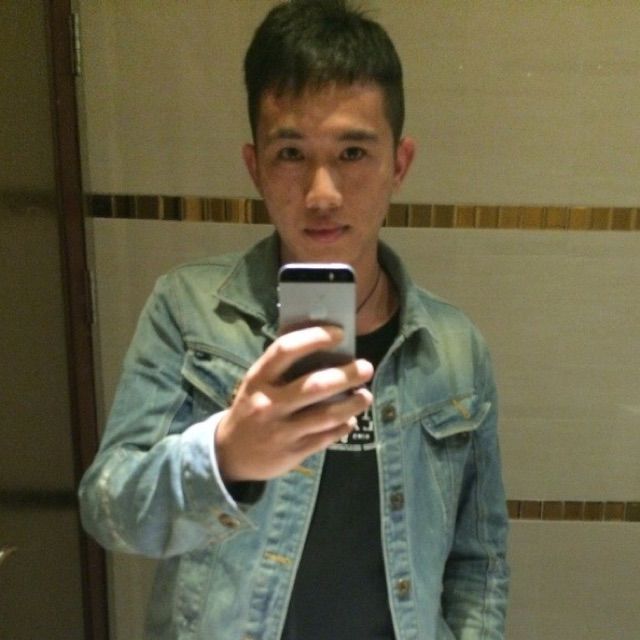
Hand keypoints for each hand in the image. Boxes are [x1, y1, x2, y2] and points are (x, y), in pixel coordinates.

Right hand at [215, 326, 372, 480]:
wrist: (230, 453)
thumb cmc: (252, 407)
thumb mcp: (258, 384)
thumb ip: (284, 369)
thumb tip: (327, 349)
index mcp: (258, 378)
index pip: (286, 350)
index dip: (315, 338)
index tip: (339, 334)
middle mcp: (269, 403)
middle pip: (315, 385)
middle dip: (346, 375)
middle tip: (366, 367)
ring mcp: (281, 430)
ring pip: (326, 415)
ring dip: (353, 403)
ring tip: (366, 396)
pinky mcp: (292, 452)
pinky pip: (326, 437)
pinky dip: (344, 426)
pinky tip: (351, 419)